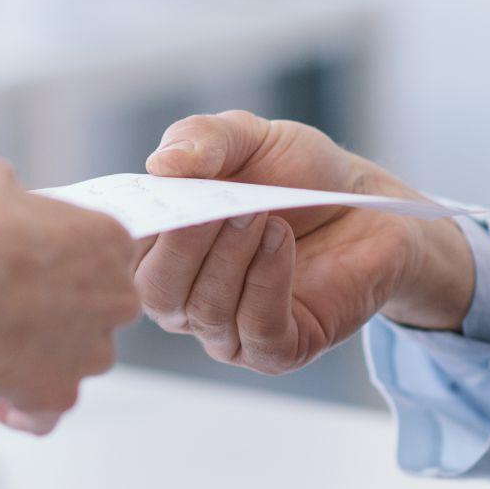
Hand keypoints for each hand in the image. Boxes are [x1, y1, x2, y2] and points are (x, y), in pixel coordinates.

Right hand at [0, 156, 139, 434]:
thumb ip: (6, 186)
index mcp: (110, 241)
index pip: (99, 250)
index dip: (59, 257)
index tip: (29, 260)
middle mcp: (116, 299)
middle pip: (95, 307)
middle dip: (58, 309)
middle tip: (10, 303)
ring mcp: (93, 352)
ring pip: (75, 358)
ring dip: (41, 356)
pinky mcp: (61, 395)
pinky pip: (46, 410)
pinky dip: (22, 407)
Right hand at [136, 112, 473, 373]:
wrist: (368, 204)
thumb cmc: (298, 173)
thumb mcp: (248, 138)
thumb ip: (201, 140)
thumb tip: (161, 164)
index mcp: (162, 250)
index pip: (121, 256)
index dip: (133, 229)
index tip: (164, 193)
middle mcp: (186, 297)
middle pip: (156, 292)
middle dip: (187, 245)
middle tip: (226, 204)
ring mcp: (229, 330)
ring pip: (205, 311)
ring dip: (233, 257)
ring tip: (263, 214)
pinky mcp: (278, 350)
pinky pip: (254, 331)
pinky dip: (265, 284)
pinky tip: (282, 243)